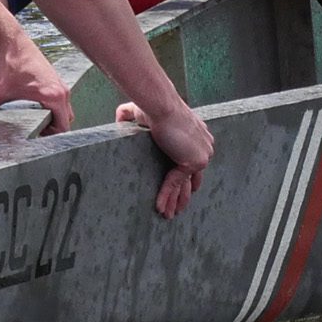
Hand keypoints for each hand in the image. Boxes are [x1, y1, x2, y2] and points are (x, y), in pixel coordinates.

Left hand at [0, 24, 72, 132]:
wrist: (10, 41)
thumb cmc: (8, 63)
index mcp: (53, 96)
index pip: (63, 128)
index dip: (51, 140)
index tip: (37, 143)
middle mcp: (61, 90)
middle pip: (65, 121)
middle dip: (51, 131)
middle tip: (34, 136)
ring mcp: (59, 84)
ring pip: (63, 111)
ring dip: (52, 119)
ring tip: (34, 124)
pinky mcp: (54, 79)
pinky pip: (58, 101)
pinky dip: (50, 108)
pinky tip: (33, 109)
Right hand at [116, 98, 212, 217]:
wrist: (160, 106)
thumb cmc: (152, 105)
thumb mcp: (141, 112)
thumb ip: (130, 115)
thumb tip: (118, 118)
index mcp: (197, 136)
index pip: (192, 163)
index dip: (184, 179)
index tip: (177, 191)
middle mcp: (203, 146)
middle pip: (191, 178)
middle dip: (182, 196)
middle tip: (175, 210)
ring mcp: (200, 155)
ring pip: (185, 185)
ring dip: (175, 202)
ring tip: (168, 216)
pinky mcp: (192, 162)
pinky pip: (176, 184)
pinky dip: (166, 197)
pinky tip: (159, 209)